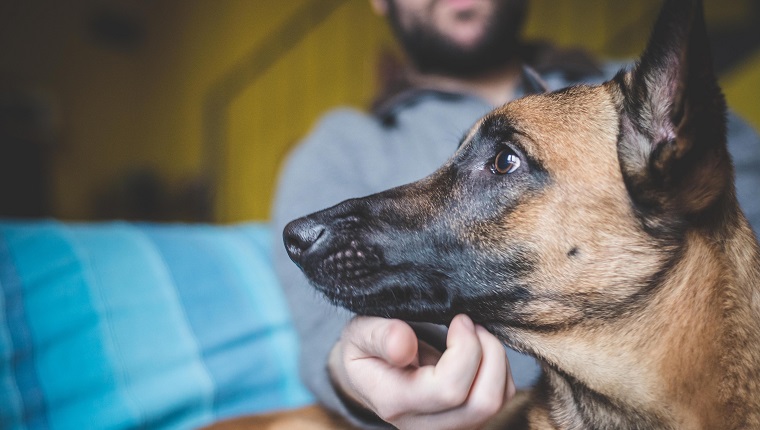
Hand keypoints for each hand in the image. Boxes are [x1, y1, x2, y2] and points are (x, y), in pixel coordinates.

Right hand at [328, 314, 514, 429]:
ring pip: (496, 403)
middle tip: (470, 324)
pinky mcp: (464, 422)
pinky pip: (500, 399)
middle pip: (482, 403)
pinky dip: (498, 370)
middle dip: (489, 353)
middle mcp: (423, 426)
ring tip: (474, 334)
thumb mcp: (359, 333)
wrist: (367, 373)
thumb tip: (404, 345)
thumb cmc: (365, 347)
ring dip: (495, 360)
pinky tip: (478, 351)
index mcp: (394, 401)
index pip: (448, 389)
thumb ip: (379, 335)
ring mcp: (446, 428)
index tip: (459, 319)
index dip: (465, 350)